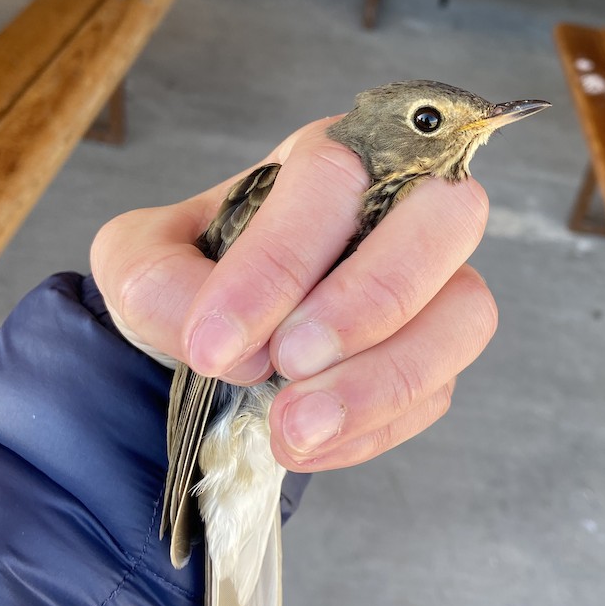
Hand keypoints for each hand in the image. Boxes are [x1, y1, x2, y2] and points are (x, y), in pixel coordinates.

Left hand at [90, 118, 496, 471]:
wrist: (213, 339)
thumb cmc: (191, 276)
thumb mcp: (139, 261)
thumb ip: (158, 282)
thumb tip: (225, 342)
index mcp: (325, 160)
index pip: (333, 178)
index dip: (279, 264)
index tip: (216, 344)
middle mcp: (399, 206)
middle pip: (447, 217)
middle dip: (372, 297)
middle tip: (290, 362)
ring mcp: (432, 283)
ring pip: (465, 313)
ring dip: (384, 380)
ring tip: (294, 430)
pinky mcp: (437, 356)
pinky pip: (436, 391)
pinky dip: (372, 429)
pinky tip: (306, 445)